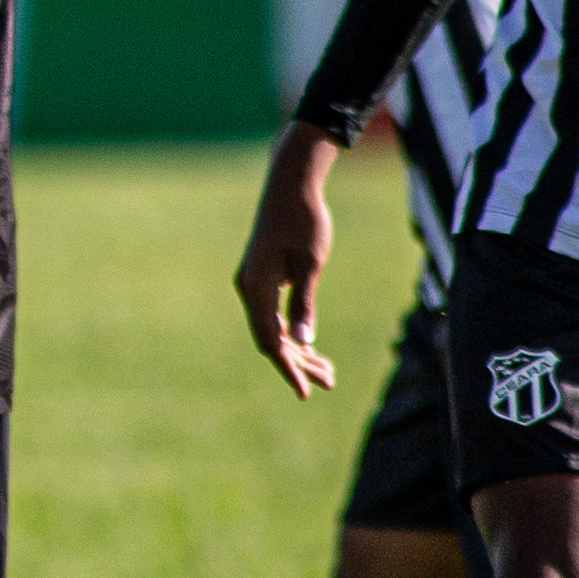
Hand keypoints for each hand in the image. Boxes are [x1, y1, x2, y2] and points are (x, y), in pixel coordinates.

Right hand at [238, 121, 345, 398]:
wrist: (290, 185)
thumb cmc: (304, 221)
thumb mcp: (310, 264)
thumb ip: (304, 304)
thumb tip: (302, 342)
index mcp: (256, 287)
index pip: (270, 340)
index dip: (288, 369)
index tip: (305, 392)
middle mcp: (249, 288)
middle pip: (271, 339)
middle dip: (299, 363)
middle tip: (330, 382)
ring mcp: (253, 284)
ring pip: (272, 328)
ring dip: (298, 350)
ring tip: (328, 371)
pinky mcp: (262, 278)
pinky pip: (272, 314)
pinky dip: (291, 332)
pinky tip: (311, 346)